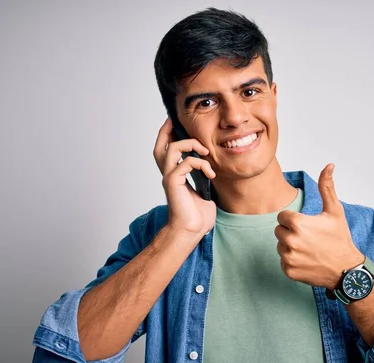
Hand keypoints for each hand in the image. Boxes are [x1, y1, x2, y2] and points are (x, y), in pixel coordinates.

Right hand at [153, 118, 216, 235]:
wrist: (191, 231)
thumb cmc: (197, 217)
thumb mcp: (204, 192)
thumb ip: (204, 179)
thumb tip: (212, 171)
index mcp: (175, 176)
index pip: (166, 151)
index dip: (168, 136)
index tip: (176, 124)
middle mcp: (169, 174)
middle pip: (160, 146)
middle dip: (167, 130)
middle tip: (175, 121)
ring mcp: (170, 178)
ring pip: (172, 148)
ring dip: (190, 145)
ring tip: (205, 152)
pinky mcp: (174, 182)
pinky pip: (185, 162)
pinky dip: (200, 163)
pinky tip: (210, 173)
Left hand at [274, 164, 364, 288]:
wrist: (346, 270)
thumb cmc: (340, 238)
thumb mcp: (335, 211)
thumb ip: (327, 187)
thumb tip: (329, 166)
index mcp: (298, 223)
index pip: (282, 216)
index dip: (294, 219)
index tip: (307, 225)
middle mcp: (291, 241)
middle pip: (278, 230)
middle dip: (290, 231)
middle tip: (309, 237)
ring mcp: (289, 257)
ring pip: (280, 245)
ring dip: (290, 246)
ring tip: (309, 248)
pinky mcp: (288, 270)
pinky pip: (282, 260)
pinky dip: (292, 260)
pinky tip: (307, 260)